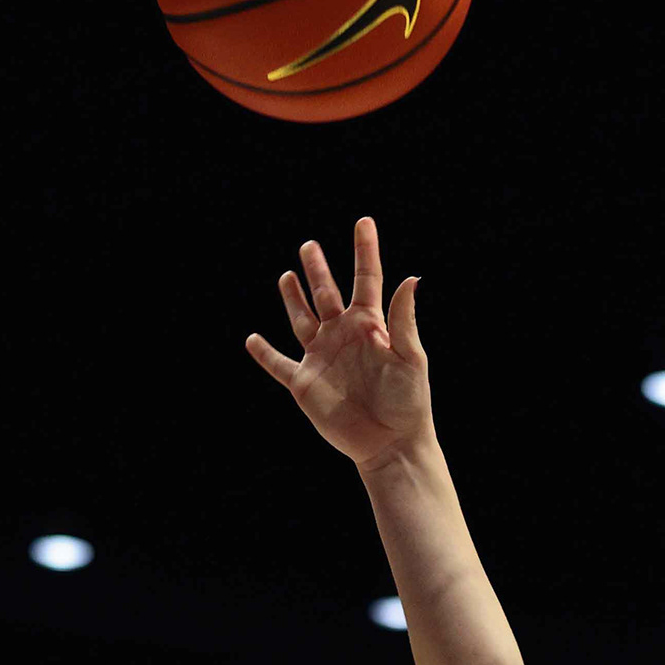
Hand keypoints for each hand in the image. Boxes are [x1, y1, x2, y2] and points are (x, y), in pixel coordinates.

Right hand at [243, 217, 432, 469]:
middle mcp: (343, 335)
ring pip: (301, 319)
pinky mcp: (304, 382)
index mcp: (370, 325)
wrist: (389, 443)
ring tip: (286, 276)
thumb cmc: (407, 402)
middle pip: (326, 293)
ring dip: (293, 298)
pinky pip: (278, 364)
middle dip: (317, 269)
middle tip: (309, 246)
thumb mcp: (410, 357)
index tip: (364, 222)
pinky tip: (252, 339)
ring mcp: (321, 357)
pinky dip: (264, 352)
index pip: (366, 278)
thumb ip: (403, 318)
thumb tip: (412, 278)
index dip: (365, 250)